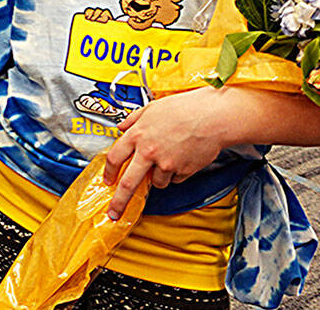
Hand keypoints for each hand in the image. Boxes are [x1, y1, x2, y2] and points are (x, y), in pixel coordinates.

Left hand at [102, 87, 231, 218]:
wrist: (212, 117)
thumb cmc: (184, 108)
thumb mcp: (151, 107)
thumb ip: (133, 119)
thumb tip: (121, 127)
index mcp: (137, 134)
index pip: (114, 158)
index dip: (108, 172)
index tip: (107, 181)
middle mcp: (148, 151)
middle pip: (128, 184)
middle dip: (119, 202)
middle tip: (114, 212)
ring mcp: (166, 164)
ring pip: (156, 182)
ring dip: (158, 176)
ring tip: (169, 158)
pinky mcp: (183, 171)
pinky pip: (175, 179)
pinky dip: (176, 173)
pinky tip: (182, 157)